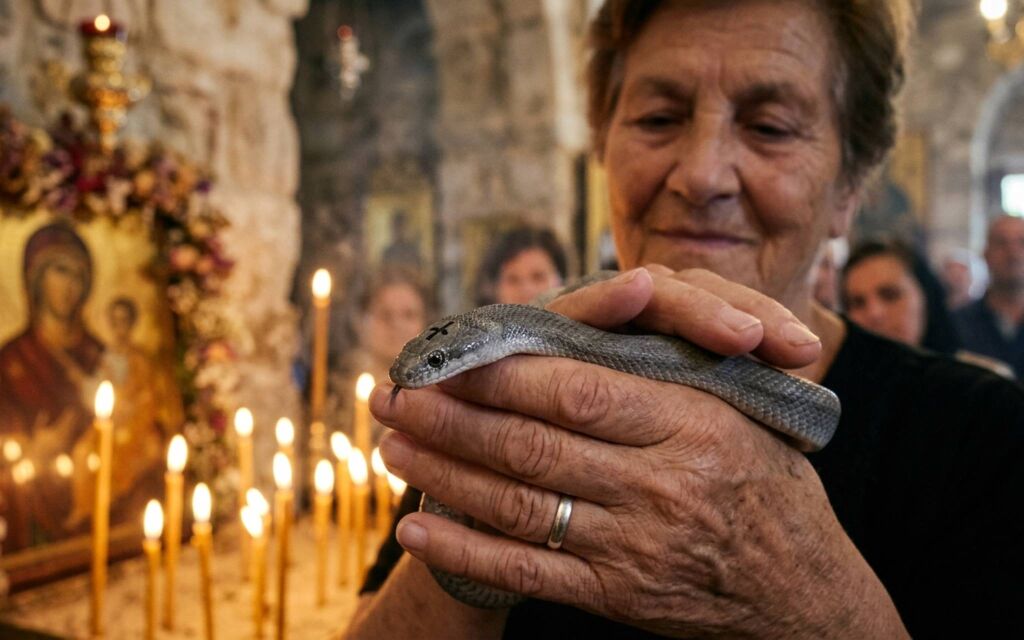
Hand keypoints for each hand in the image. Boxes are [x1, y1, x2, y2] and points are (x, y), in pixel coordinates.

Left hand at [371, 268, 904, 636]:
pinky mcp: (618, 598)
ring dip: (444, 475)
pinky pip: (529, 574)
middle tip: (391, 396)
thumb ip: (669, 375)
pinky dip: (465, 552)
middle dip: (450, 418)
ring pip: (519, 507)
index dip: (501, 375)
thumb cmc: (768, 483)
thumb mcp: (741, 412)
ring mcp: (636, 548)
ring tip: (391, 448)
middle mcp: (663, 487)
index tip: (448, 358)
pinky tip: (417, 530)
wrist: (806, 595)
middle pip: (532, 446)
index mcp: (694, 424)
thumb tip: (580, 333)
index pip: (577, 391)